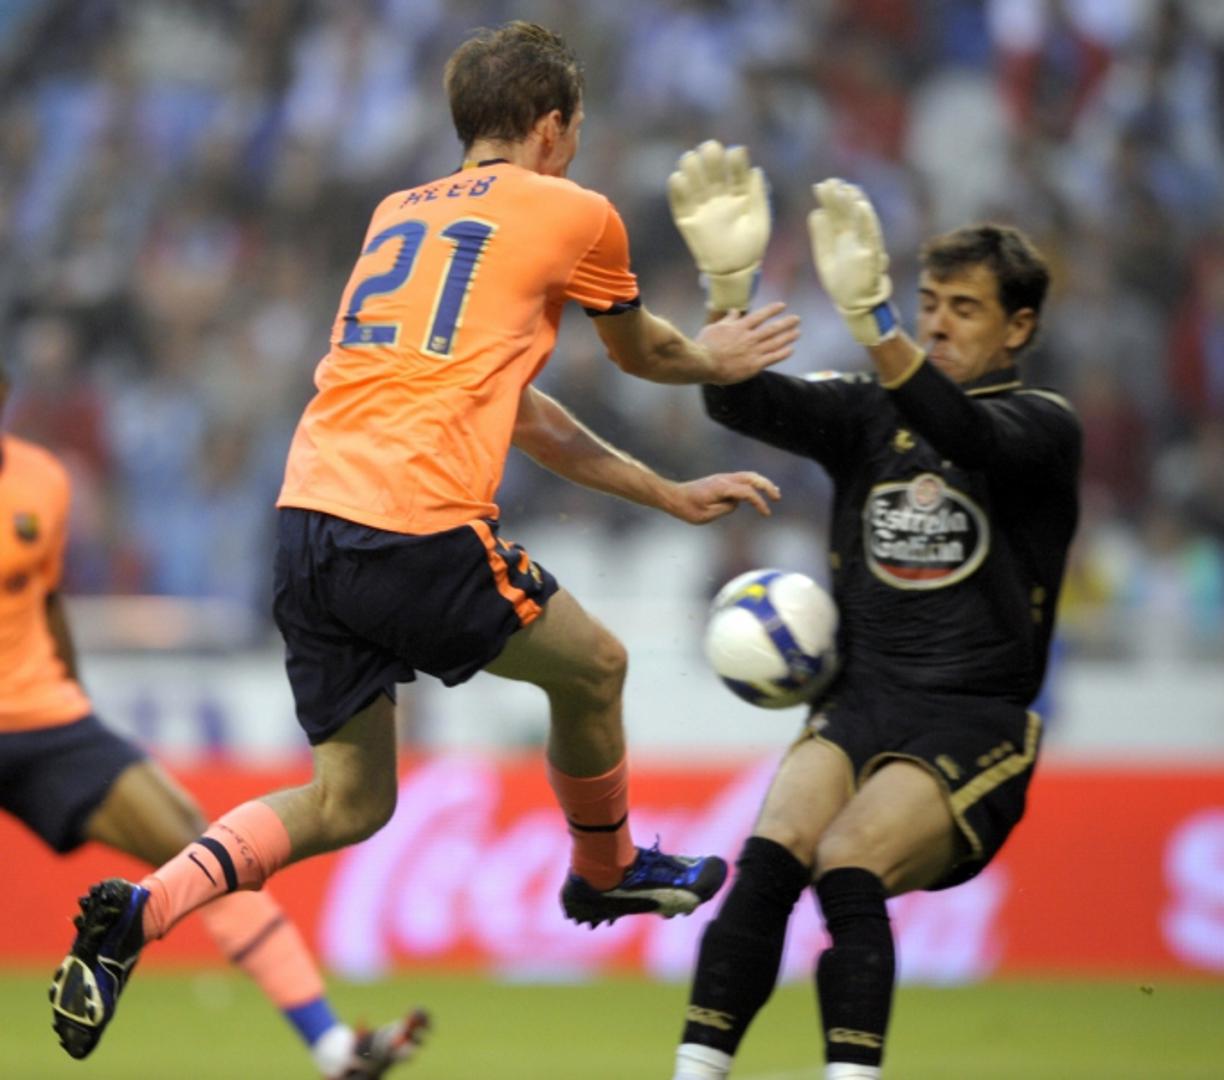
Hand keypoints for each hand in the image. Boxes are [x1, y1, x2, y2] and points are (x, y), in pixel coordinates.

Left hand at [666, 471, 780, 523]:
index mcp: (721, 487)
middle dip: (766, 486)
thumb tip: (736, 504)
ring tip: (774, 493)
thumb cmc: (686, 508)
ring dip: (762, 483)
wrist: (673, 497)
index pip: (747, 492)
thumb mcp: (705, 515)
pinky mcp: (721, 481)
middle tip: (777, 498)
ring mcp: (723, 478)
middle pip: (751, 478)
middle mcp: (724, 479)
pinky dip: (753, 483)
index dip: (759, 502)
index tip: (766, 514)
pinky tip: (758, 492)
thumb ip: (724, 509)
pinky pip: (742, 479)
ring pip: (748, 476)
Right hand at [668, 140, 769, 310]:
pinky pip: (679, 203)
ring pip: (694, 183)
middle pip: (712, 172)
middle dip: (711, 159)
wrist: (734, 272)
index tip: (736, 151)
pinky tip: (677, 178)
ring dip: (691, 169)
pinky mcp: (688, 221)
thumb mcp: (760, 221)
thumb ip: (758, 196)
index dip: (735, 161)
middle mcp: (719, 197)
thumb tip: (756, 170)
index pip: (735, 172)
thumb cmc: (751, 247)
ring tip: (690, 158)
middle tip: (710, 148)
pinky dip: (677, 191)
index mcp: (739, 194)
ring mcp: (703, 207)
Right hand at [696, 301, 800, 384]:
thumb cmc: (705, 346)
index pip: (760, 315)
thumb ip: (728, 320)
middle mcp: (749, 337)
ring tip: (797, 332)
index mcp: (740, 327)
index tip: (782, 305)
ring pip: (775, 342)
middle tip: (797, 319)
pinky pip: (772, 358)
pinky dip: (783, 353)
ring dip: (788, 336)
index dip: (773, 310)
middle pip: (772, 328)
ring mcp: (753, 351)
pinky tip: (791, 349)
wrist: (704, 363)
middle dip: (786, 322)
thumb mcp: (714, 328)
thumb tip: (735, 310)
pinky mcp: (754, 366)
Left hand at [807, 178, 897, 345]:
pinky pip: (870, 235)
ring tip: (846, 188)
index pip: (835, 213)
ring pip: (860, 219)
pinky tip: (861, 205)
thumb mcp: (824, 255)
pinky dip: (866, 220)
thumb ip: (821, 235)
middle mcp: (854, 237)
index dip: (829, 200)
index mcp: (842, 237)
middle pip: (847, 213)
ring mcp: (864, 243)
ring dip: (854, 204)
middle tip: (831, 181)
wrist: (854, 303)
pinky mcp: (871, 254)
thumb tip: (815, 212)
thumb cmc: (840, 281)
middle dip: (840, 197)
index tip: (820, 185)